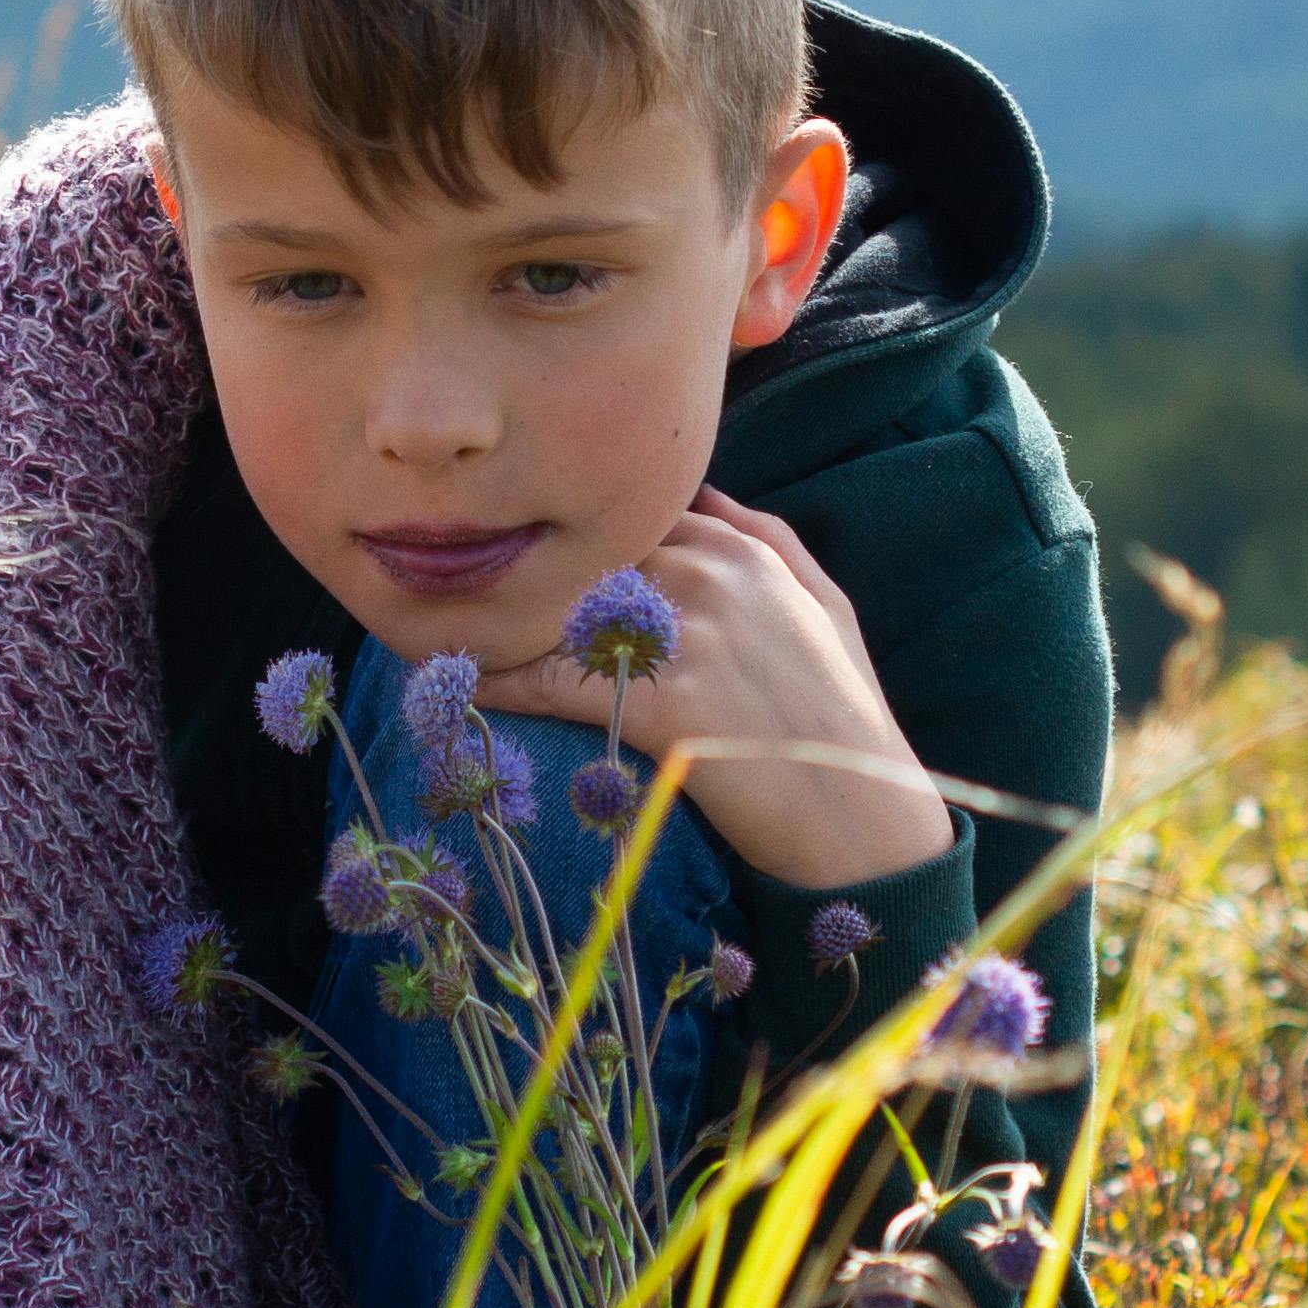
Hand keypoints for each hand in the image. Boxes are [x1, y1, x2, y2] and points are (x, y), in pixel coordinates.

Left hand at [477, 490, 954, 890]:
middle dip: (526, 568)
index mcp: (742, 550)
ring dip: (500, 616)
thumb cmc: (845, 717)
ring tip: (442, 624)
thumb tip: (708, 493)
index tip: (527, 551)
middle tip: (459, 583)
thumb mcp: (828, 607)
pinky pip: (556, 680)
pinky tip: (461, 687)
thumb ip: (771, 540)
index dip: (575, 536)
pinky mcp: (661, 700)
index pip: (630, 514)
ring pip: (562, 605)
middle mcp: (708, 577)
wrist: (864, 814)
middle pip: (586, 550)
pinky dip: (502, 681)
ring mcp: (685, 636)